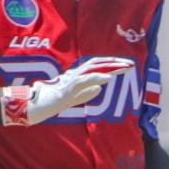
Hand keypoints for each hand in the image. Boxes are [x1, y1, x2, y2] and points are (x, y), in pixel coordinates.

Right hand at [1, 55, 132, 126]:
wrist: (39, 104)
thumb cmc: (54, 100)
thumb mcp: (75, 98)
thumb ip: (87, 93)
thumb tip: (99, 89)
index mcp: (78, 75)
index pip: (97, 66)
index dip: (111, 64)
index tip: (125, 65)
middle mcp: (76, 73)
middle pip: (98, 64)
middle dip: (115, 63)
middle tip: (130, 64)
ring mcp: (73, 78)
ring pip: (94, 69)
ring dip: (110, 68)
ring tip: (124, 68)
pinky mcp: (70, 86)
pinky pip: (86, 80)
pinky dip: (98, 78)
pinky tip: (109, 79)